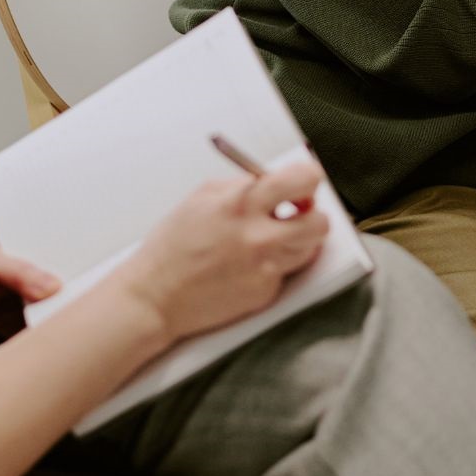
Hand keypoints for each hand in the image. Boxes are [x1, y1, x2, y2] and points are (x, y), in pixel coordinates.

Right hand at [111, 151, 332, 342]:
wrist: (155, 297)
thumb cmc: (173, 246)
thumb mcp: (202, 197)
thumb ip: (244, 185)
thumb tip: (275, 178)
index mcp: (242, 204)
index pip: (302, 179)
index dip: (309, 178)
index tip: (304, 183)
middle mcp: (259, 237)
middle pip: (320, 222)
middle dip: (313, 215)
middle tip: (297, 214)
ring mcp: (265, 268)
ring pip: (310, 248)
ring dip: (297, 240)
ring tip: (270, 239)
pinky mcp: (265, 293)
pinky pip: (286, 272)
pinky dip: (275, 265)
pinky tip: (248, 265)